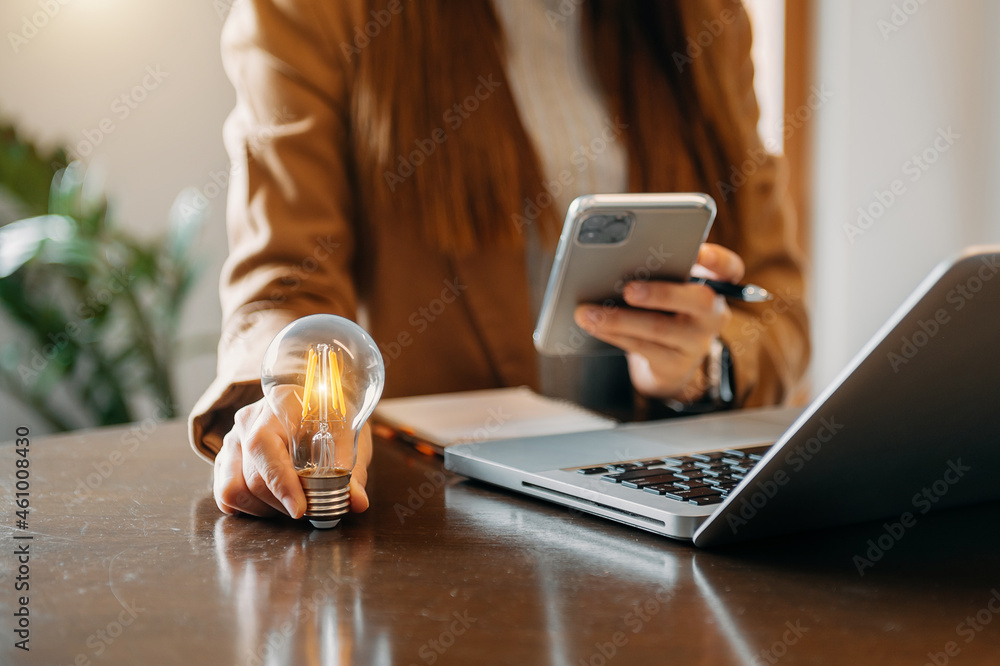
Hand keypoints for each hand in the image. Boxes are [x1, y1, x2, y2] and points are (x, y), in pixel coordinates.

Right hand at [213, 396, 372, 518]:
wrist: (319, 402)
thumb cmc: (334, 417)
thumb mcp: (350, 438)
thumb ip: (351, 471)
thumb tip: (358, 502)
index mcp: (279, 404)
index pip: (264, 446)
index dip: (281, 483)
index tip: (300, 509)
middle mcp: (250, 419)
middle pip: (253, 476)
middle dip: (281, 503)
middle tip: (307, 510)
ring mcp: (234, 438)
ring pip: (234, 489)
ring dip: (264, 509)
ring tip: (290, 505)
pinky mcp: (228, 457)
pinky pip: (225, 492)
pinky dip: (247, 507)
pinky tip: (270, 504)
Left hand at [573, 243, 744, 401]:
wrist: (668, 358)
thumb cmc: (663, 306)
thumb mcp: (669, 286)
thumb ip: (657, 270)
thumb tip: (614, 261)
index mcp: (715, 284)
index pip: (730, 268)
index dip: (717, 259)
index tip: (698, 251)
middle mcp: (713, 312)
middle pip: (697, 299)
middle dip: (661, 293)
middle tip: (628, 289)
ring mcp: (697, 341)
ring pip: (659, 327)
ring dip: (618, 319)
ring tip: (587, 312)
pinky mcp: (676, 364)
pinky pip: (642, 348)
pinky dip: (613, 334)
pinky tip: (593, 325)